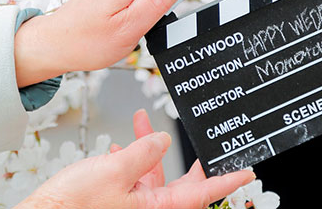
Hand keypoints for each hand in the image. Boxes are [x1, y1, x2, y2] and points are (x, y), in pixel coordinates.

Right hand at [16, 127, 253, 208]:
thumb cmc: (73, 205)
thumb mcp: (114, 170)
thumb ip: (143, 152)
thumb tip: (160, 139)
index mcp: (155, 208)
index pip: (201, 193)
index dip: (227, 180)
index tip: (248, 171)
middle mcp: (147, 208)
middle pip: (180, 182)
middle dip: (187, 156)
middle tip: (201, 139)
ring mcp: (132, 204)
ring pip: (153, 173)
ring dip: (148, 146)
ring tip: (142, 120)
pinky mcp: (117, 199)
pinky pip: (132, 175)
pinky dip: (129, 155)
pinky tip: (119, 141)